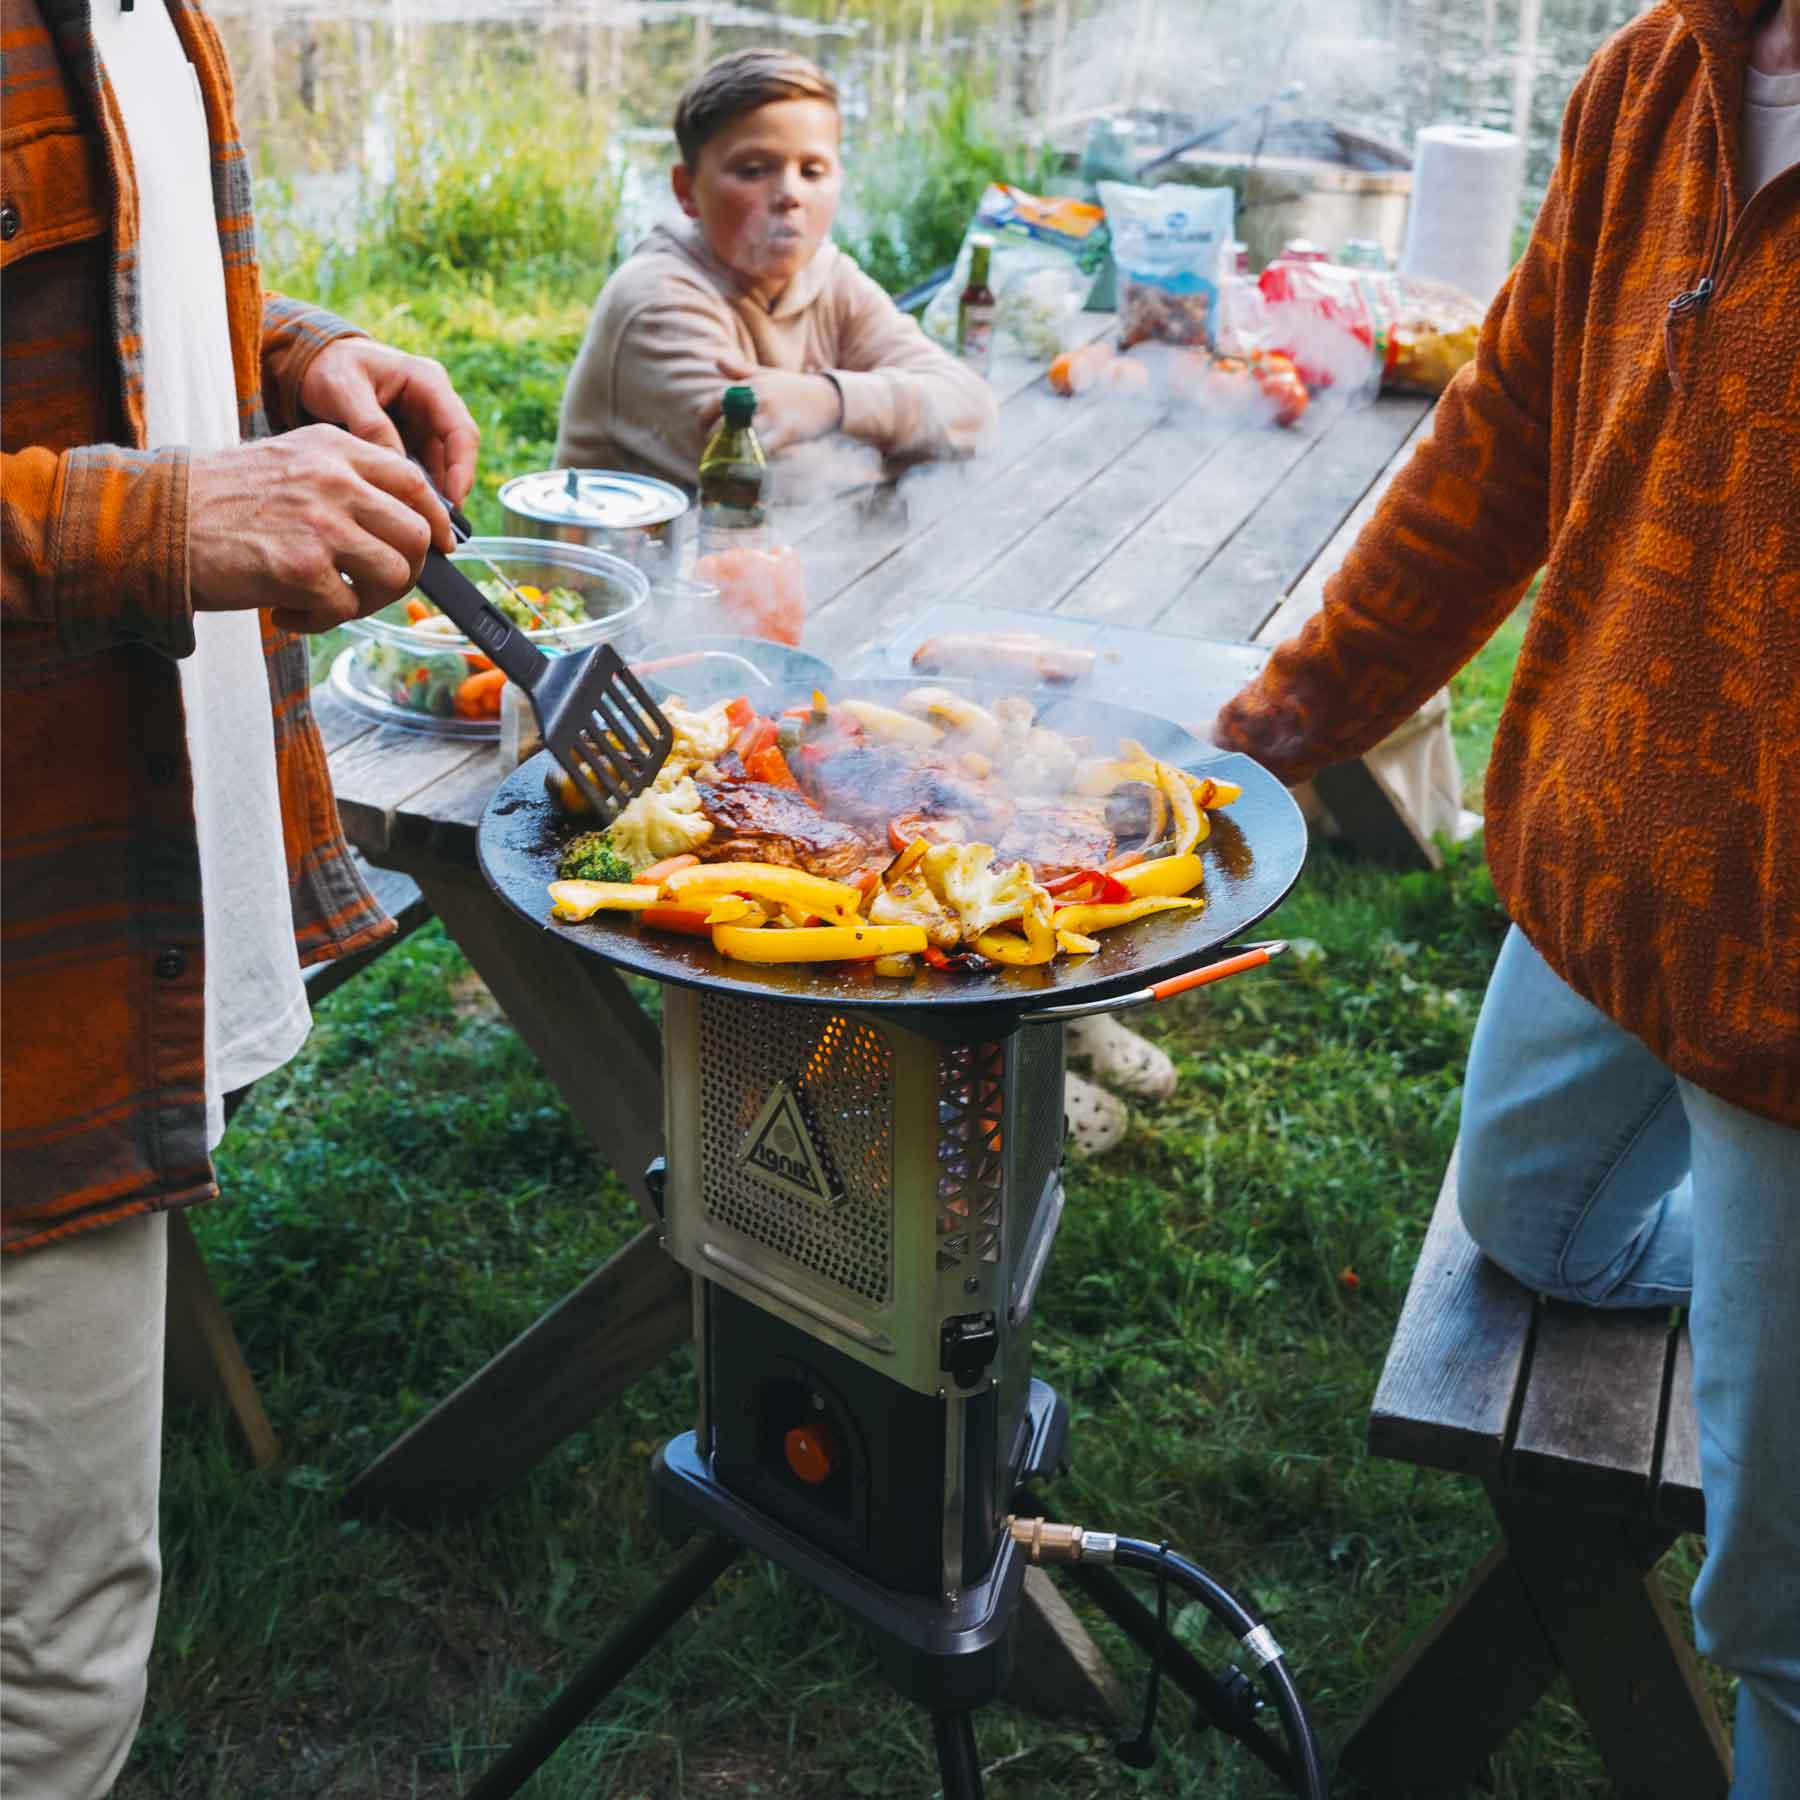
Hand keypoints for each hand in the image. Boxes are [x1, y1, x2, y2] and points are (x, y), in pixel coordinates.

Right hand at [188, 425, 454, 634]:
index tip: (440, 546)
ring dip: (369, 601)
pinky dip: (320, 622)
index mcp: (335, 449)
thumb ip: (345, 480)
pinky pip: (346, 609)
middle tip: (372, 587)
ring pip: (395, 574)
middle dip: (406, 570)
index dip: (436, 520)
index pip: (415, 481)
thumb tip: (405, 521)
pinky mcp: (303, 568)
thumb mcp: (289, 462)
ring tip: (328, 602)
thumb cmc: (220, 500)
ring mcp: (321, 523)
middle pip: (417, 533)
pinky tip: (287, 612)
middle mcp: (335, 480)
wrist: (156, 520)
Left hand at [299, 338, 479, 504]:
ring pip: (442, 465)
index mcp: (428, 382)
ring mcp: (424, 422)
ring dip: (435, 493)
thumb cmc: (328, 367)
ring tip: (420, 521)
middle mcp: (434, 403)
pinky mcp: (411, 439)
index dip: (462, 468)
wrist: (310, 363)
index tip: (453, 501)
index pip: (461, 430)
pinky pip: (423, 469)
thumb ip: (371, 426)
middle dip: (452, 488)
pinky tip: (405, 509)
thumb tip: (397, 468)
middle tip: (439, 522)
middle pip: (458, 452)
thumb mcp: (344, 390)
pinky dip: (417, 490)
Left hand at [708, 357, 840, 452]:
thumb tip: (717, 360)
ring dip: (728, 454)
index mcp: (750, 385)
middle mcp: (757, 398)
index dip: (705, 420)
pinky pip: (761, 449)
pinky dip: (751, 460)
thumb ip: (741, 371)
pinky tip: (747, 468)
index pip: (715, 402)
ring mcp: (771, 415)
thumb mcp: (768, 375)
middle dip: (715, 443)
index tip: (705, 432)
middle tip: (715, 454)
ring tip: (726, 464)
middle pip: (722, 424)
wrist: (830, 398)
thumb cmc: (795, 389)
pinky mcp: (786, 431)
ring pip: (737, 438)